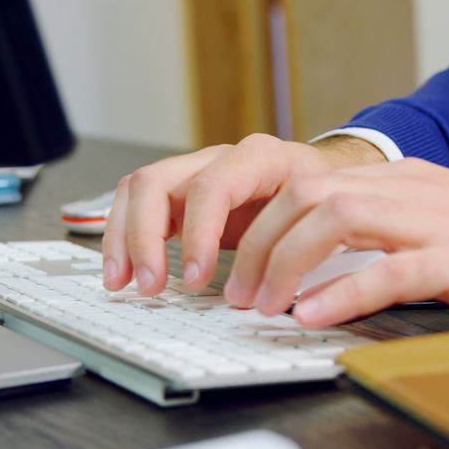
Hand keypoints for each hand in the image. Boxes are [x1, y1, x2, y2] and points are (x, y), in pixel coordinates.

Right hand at [101, 134, 385, 294]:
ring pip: (138, 190)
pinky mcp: (182, 194)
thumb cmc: (325, 199)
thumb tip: (285, 290)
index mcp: (260, 158)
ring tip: (122, 283)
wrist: (326, 178)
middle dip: (145, 238)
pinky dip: (125, 238)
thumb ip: (303, 244)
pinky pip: (139, 205)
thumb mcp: (324, 214)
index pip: (211, 186)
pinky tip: (124, 273)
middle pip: (157, 182)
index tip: (197, 278)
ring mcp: (195, 172)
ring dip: (124, 238)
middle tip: (150, 285)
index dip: (199, 233)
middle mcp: (219, 158)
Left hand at [225, 158, 448, 326]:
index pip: (309, 186)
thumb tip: (326, 272)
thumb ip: (384, 237)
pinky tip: (315, 315)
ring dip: (289, 264)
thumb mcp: (436, 227)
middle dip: (264, 245)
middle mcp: (410, 191)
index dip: (265, 226)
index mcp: (401, 181)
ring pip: (337, 220)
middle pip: (309, 197)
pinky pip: (391, 270)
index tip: (245, 267)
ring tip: (266, 306)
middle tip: (243, 294)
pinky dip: (345, 292)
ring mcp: (435, 221)